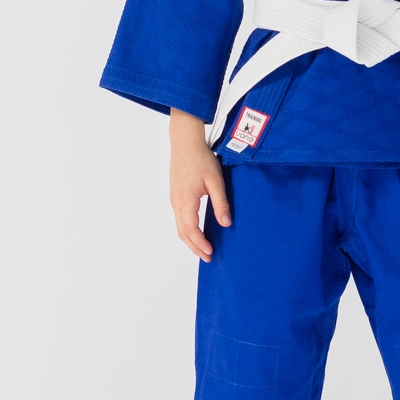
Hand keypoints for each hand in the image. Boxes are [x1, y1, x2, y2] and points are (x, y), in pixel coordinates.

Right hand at [168, 109, 231, 260]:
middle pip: (182, 232)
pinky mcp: (175, 195)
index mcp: (186, 201)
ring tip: (202, 248)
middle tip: (207, 257)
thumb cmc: (201, 159)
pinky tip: (195, 231)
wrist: (185, 142)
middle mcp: (176, 202)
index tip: (210, 253)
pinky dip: (186, 230)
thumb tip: (226, 223)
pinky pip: (178, 218)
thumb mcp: (215, 181)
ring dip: (189, 240)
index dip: (200, 244)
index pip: (191, 230)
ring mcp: (174, 199)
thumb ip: (221, 203)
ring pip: (178, 226)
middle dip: (194, 247)